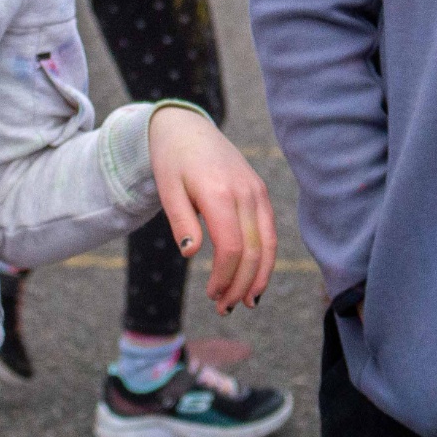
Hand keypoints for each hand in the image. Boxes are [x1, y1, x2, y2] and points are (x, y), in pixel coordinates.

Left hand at [148, 105, 274, 314]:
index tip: (211, 294)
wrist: (187, 128)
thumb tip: (191, 254)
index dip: (224, 277)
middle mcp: (244, 192)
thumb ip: (181, 221)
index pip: (231, 247)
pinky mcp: (260, 192)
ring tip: (246, 302)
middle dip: (241, 285)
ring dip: (259, 277)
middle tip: (224, 308)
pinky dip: (266, 257)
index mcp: (219, 193)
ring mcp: (256, 191)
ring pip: (268, 243)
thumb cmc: (172, 161)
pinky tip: (256, 278)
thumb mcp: (167, 189)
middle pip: (253, 250)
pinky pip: (269, 230)